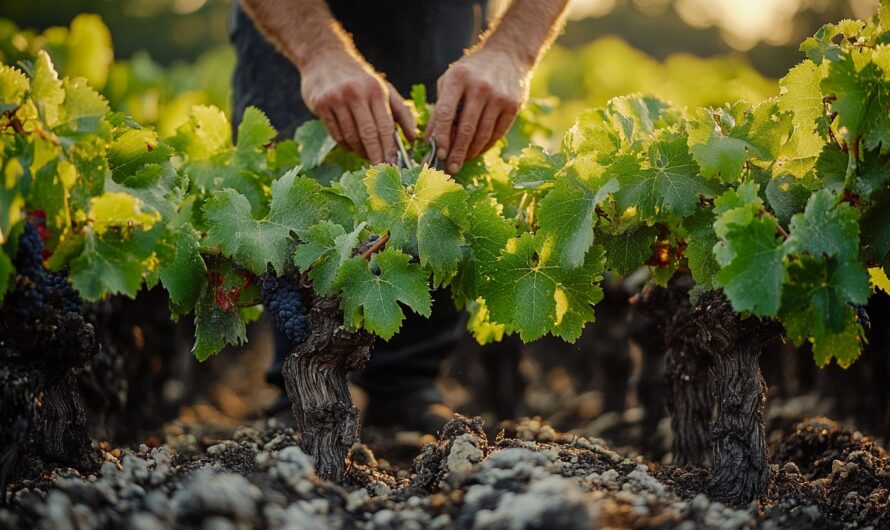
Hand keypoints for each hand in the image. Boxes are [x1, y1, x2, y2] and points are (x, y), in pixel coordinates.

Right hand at [301, 50, 415, 163]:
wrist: (324, 57)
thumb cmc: (360, 78)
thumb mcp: (383, 89)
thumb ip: (401, 113)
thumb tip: (413, 139)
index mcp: (375, 90)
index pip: (385, 126)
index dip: (390, 149)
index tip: (394, 166)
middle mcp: (356, 94)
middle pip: (368, 134)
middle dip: (376, 156)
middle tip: (382, 172)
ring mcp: (336, 99)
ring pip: (351, 137)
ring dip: (361, 152)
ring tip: (368, 157)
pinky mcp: (321, 105)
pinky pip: (336, 134)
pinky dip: (346, 145)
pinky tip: (353, 147)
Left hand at [427, 48, 529, 173]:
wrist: (508, 54)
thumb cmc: (471, 71)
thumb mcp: (451, 81)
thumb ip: (440, 108)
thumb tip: (429, 140)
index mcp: (458, 78)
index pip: (446, 113)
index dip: (441, 137)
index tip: (437, 154)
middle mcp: (479, 87)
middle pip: (466, 129)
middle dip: (457, 153)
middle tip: (450, 168)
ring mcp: (499, 96)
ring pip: (482, 134)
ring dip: (471, 152)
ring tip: (462, 162)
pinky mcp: (513, 105)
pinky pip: (497, 133)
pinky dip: (485, 146)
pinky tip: (476, 152)